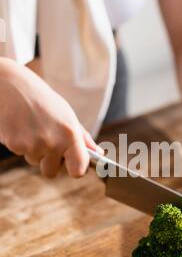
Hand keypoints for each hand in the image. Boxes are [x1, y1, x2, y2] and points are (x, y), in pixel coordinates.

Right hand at [0, 58, 100, 177]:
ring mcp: (33, 145)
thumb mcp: (66, 113)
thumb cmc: (40, 98)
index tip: (73, 164)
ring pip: (35, 161)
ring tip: (32, 127)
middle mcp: (53, 142)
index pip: (78, 170)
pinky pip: (21, 153)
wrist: (9, 84)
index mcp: (70, 134)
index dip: (76, 169)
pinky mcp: (14, 145)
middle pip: (52, 172)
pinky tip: (21, 126)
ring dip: (34, 150)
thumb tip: (97, 152)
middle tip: (46, 140)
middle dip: (49, 161)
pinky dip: (20, 144)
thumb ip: (82, 136)